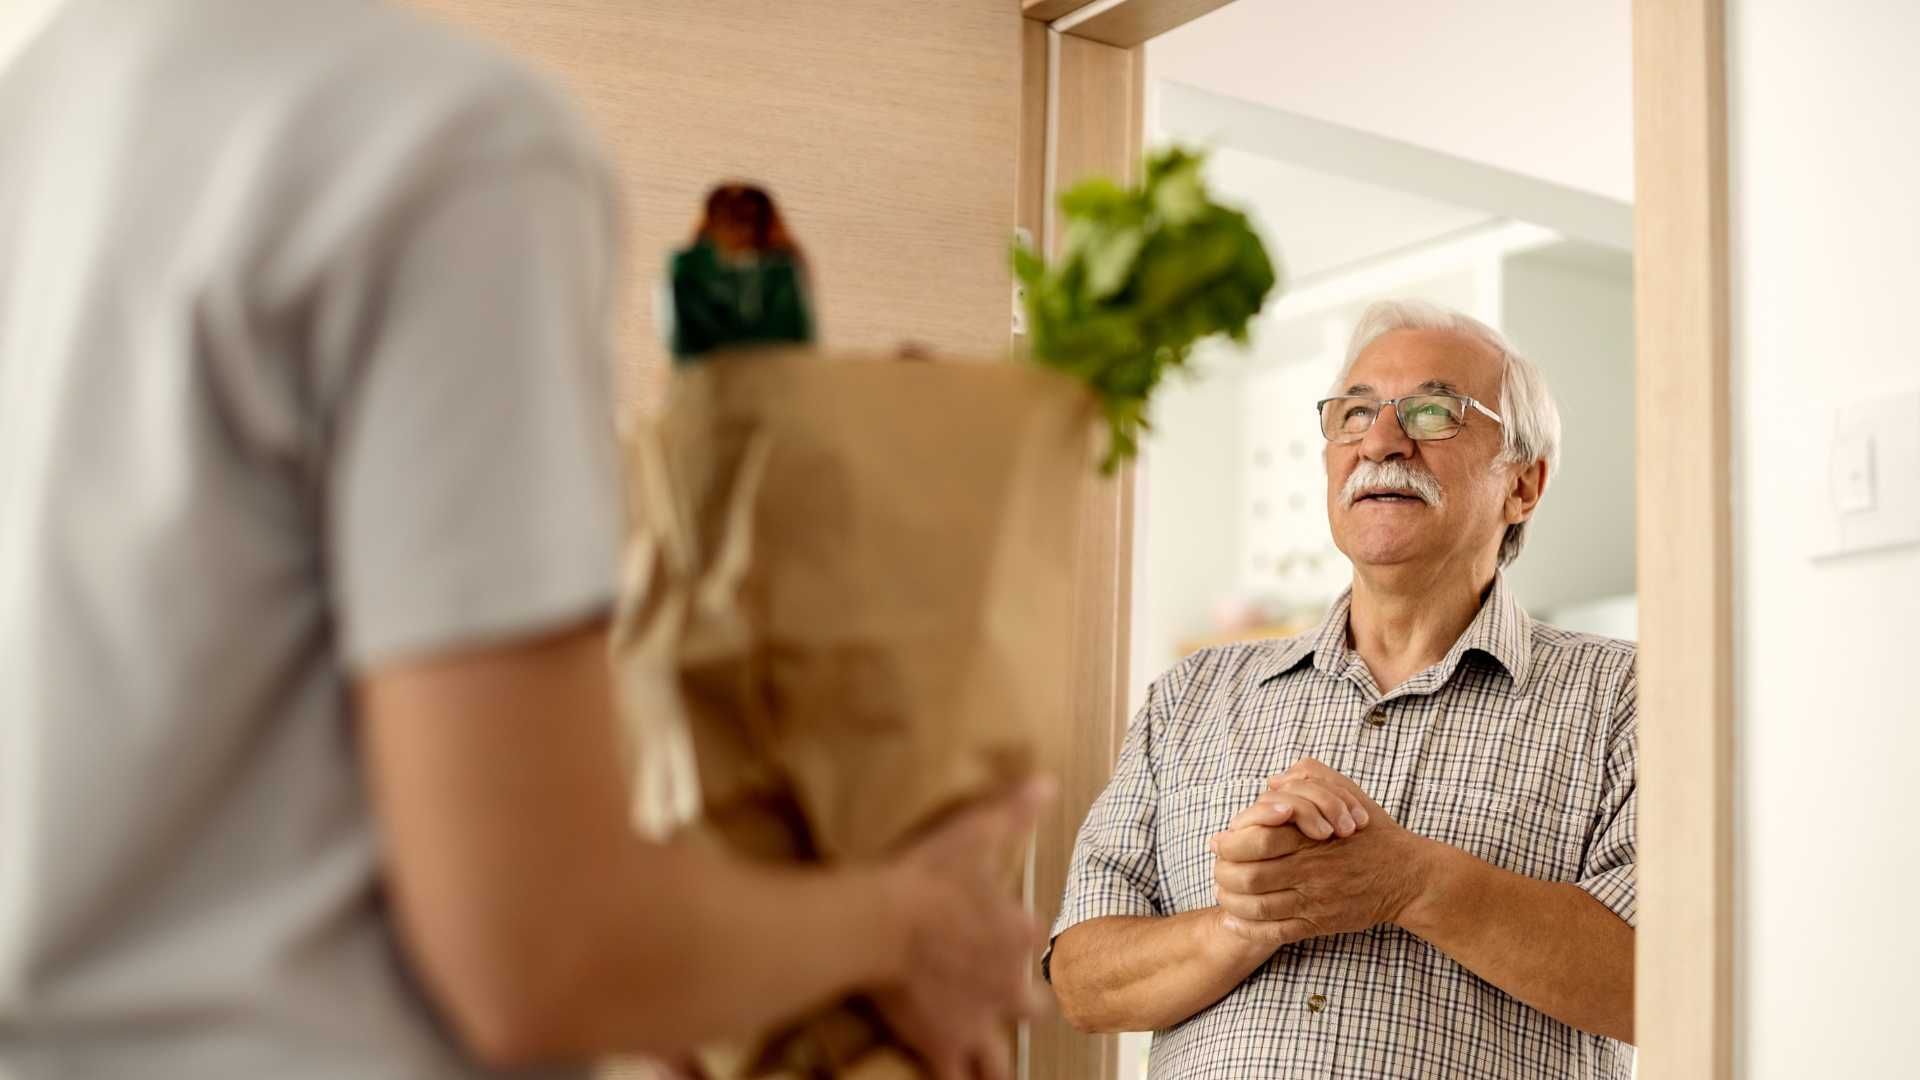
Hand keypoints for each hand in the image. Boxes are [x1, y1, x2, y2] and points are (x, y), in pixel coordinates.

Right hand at [873, 778, 1054, 1079]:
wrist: (879, 922)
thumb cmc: (927, 874)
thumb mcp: (974, 832)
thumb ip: (1014, 811)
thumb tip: (1047, 781)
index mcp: (1021, 936)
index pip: (1040, 945)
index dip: (1026, 943)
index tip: (1012, 940)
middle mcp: (1008, 985)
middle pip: (1033, 1010)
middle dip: (1023, 1009)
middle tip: (1004, 1003)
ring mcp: (977, 1021)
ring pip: (1000, 1060)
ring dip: (993, 1061)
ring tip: (985, 1062)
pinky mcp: (942, 1044)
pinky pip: (956, 1076)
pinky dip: (953, 1074)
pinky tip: (944, 1068)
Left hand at [1209, 758, 1428, 946]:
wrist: (1407, 876)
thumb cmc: (1372, 832)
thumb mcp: (1346, 791)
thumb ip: (1310, 778)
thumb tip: (1273, 782)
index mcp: (1310, 838)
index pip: (1255, 840)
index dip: (1230, 841)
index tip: (1221, 839)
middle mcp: (1309, 870)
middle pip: (1247, 876)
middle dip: (1222, 872)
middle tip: (1217, 867)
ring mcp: (1314, 900)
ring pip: (1256, 907)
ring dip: (1230, 900)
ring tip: (1222, 891)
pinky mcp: (1320, 924)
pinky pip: (1276, 932)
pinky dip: (1248, 928)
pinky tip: (1233, 918)